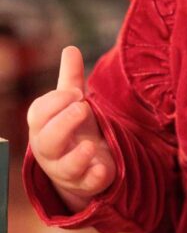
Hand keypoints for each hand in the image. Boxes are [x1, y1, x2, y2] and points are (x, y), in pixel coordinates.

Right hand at [27, 46, 115, 210]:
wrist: (84, 164)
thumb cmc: (73, 127)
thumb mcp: (72, 103)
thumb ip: (71, 79)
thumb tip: (70, 48)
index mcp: (43, 126)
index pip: (39, 113)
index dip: (56, 101)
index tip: (77, 93)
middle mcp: (51, 150)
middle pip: (48, 140)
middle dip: (64, 123)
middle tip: (83, 107)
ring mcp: (68, 169)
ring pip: (65, 167)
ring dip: (77, 155)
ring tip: (91, 143)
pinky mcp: (87, 182)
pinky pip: (87, 184)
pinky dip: (94, 176)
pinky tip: (102, 167)